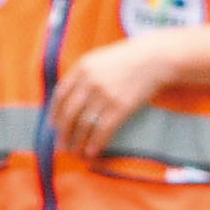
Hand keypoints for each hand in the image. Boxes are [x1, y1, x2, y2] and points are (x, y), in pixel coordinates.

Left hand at [46, 32, 183, 155]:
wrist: (155, 59)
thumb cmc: (129, 59)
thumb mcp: (100, 59)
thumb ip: (84, 75)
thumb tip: (70, 99)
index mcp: (83, 67)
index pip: (60, 94)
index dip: (55, 112)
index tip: (54, 125)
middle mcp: (90, 81)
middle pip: (69, 112)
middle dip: (64, 132)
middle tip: (62, 144)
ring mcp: (105, 95)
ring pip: (83, 124)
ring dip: (77, 141)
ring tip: (75, 151)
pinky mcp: (120, 107)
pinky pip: (102, 130)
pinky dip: (95, 143)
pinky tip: (92, 151)